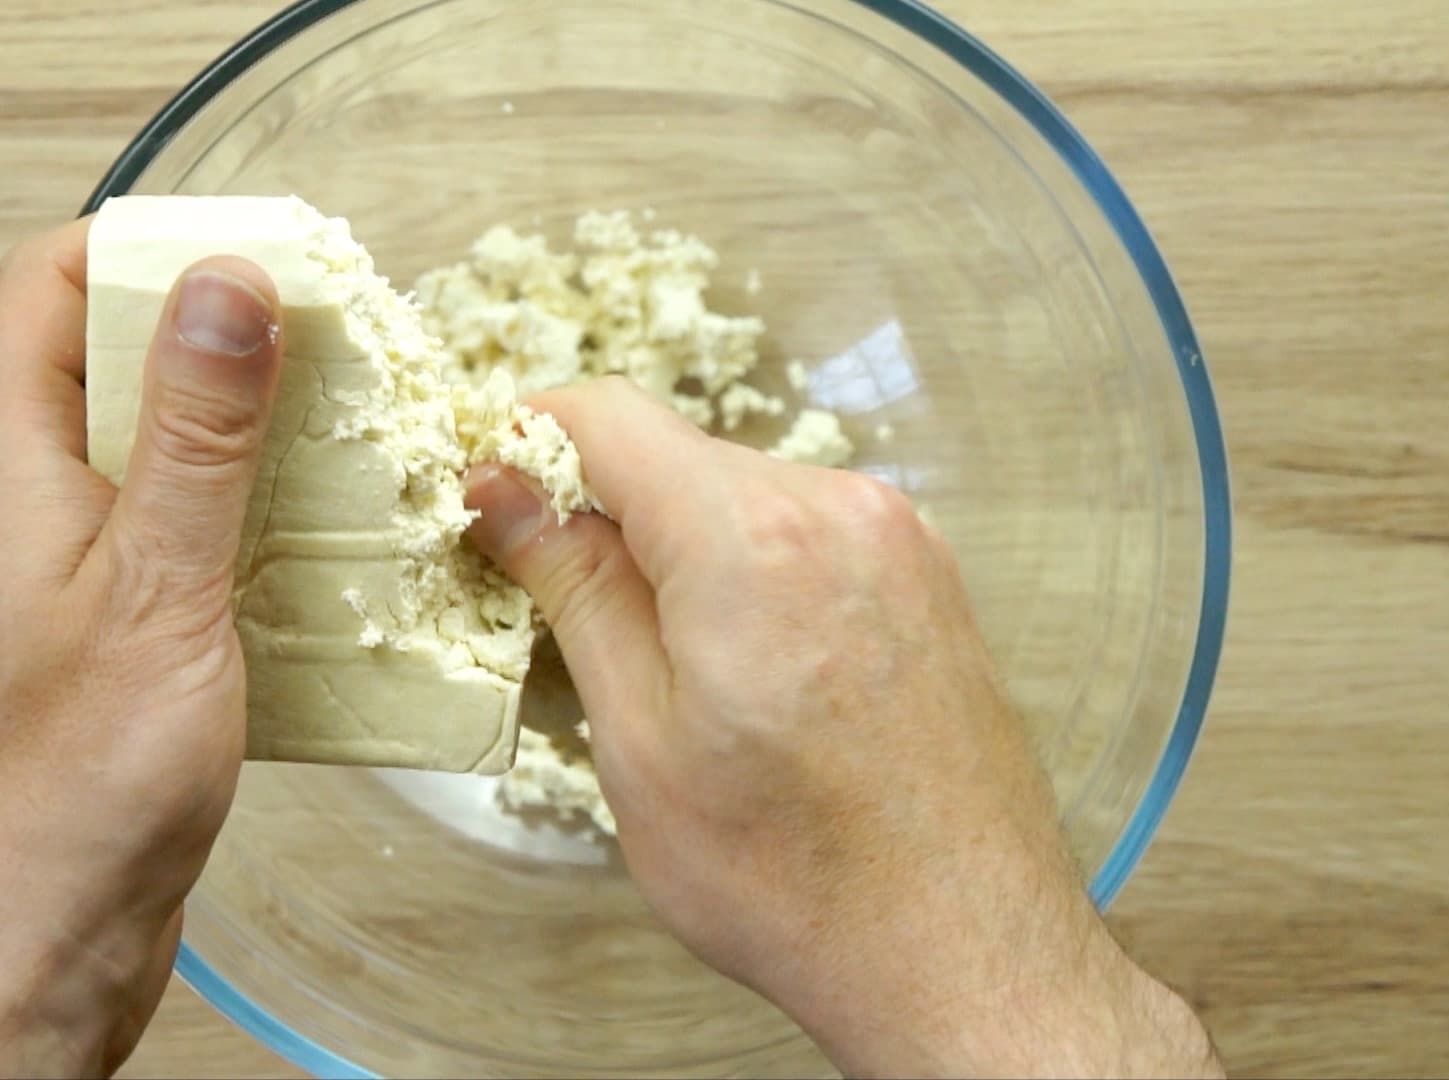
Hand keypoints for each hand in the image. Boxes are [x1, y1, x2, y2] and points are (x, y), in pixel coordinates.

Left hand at [0, 221, 283, 1077]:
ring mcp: (67, 569)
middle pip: (114, 360)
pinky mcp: (112, 633)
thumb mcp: (158, 587)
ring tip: (349, 438)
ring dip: (248, 437)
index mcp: (10, 463)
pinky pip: (178, 536)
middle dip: (224, 340)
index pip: (47, 284)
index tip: (256, 252)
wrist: (37, 942)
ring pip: (156, 454)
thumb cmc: (74, 787)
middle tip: (335, 345)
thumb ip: (197, 435)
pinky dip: (249, 521)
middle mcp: (26, 501)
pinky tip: (323, 550)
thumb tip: (228, 281)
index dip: (142, 244)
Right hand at [465, 378, 1219, 1078]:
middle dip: (602, 512)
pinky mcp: (925, 575)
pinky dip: (747, 571)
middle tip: (560, 614)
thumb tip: (503, 486)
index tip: (489, 505)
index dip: (527, 444)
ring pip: (738, 494)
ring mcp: (896, 536)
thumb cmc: (794, 876)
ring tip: (662, 669)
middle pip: (674, 453)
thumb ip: (572, 588)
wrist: (959, 950)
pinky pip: (803, 531)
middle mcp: (837, 507)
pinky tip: (739, 669)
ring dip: (677, 548)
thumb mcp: (639, 738)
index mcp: (750, 536)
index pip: (606, 415)